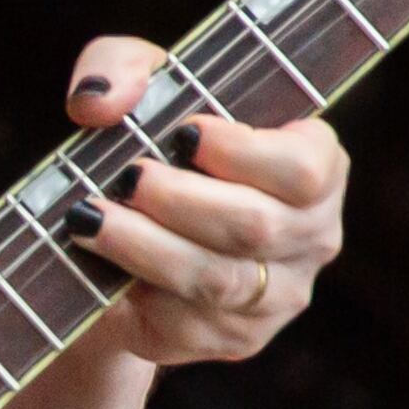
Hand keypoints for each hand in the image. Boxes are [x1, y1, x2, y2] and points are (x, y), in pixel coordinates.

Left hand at [56, 37, 347, 364]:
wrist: (133, 234)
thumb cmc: (157, 143)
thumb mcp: (142, 87)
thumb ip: (121, 68)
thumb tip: (98, 104)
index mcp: (317, 168)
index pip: (304, 170)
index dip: (246, 154)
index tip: (185, 134)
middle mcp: (313, 236)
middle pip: (256, 228)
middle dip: (180, 201)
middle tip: (127, 178)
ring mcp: (279, 297)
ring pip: (218, 282)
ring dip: (146, 248)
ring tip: (90, 218)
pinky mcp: (234, 339)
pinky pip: (188, 325)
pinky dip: (139, 291)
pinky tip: (100, 262)